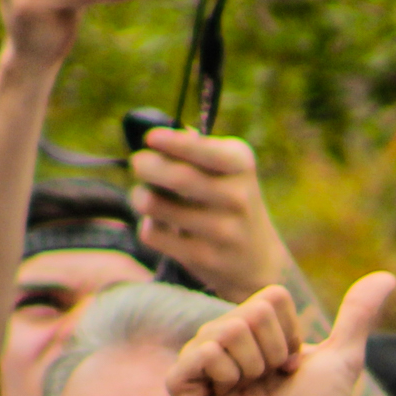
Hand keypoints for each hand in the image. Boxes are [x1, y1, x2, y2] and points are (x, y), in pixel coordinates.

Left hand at [130, 128, 290, 303]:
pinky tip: (159, 224)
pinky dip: (148, 226)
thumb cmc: (230, 200)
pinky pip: (153, 234)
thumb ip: (197, 148)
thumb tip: (160, 137)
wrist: (258, 259)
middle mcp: (237, 197)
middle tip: (138, 164)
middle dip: (146, 166)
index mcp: (241, 165)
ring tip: (144, 196)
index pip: (204, 150)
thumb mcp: (228, 169)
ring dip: (140, 197)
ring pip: (157, 205)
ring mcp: (222, 230)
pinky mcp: (203, 257)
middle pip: (177, 177)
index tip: (150, 138)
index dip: (173, 143)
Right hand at [170, 274, 395, 395]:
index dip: (292, 335)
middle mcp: (225, 336)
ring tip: (250, 391)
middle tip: (270, 382)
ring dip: (253, 366)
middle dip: (274, 351)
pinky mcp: (181, 383)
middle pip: (251, 311)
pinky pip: (202, 353)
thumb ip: (358, 315)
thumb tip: (387, 276)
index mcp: (256, 328)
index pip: (272, 298)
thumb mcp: (344, 359)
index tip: (292, 367)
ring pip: (228, 329)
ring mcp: (200, 358)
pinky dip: (226, 375)